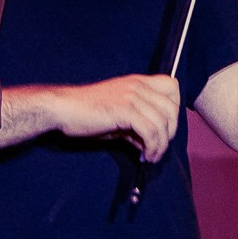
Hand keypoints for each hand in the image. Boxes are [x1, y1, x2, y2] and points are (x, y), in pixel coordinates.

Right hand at [46, 74, 180, 159]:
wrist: (63, 109)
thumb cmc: (86, 113)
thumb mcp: (117, 116)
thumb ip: (136, 125)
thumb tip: (150, 144)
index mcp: (137, 82)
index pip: (172, 86)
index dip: (174, 107)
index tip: (165, 127)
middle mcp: (137, 85)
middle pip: (172, 107)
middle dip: (171, 131)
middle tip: (158, 146)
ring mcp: (131, 96)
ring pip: (163, 122)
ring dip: (162, 145)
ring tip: (151, 156)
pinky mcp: (124, 110)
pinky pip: (150, 131)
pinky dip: (152, 147)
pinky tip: (144, 156)